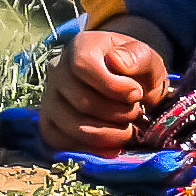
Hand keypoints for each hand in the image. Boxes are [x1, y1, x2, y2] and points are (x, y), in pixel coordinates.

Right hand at [38, 17, 169, 155]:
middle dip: (117, 114)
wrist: (127, 86)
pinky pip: (62, 144)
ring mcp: (49, 98)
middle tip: (136, 112)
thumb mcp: (146, 58)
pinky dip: (91, 149)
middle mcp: (57, 70)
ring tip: (127, 128)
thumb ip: (138, 56)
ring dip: (108, 134)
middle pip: (82, 101)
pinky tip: (111, 144)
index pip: (82, 65)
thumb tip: (117, 62)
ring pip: (73, 126)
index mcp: (80, 46)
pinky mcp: (48, 124)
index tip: (136, 94)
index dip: (112, 85)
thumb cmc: (136, 71)